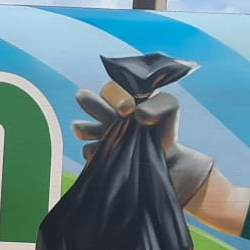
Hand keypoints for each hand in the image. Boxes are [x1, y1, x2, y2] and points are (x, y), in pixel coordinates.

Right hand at [72, 82, 214, 204]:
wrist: (167, 159)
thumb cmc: (164, 128)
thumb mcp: (169, 109)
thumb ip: (158, 106)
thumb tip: (138, 114)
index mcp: (121, 99)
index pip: (110, 90)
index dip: (116, 98)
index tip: (128, 109)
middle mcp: (106, 115)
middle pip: (85, 99)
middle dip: (89, 102)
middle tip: (100, 110)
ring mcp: (101, 136)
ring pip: (81, 128)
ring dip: (85, 128)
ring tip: (95, 132)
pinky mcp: (100, 156)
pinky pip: (89, 152)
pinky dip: (96, 153)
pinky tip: (109, 155)